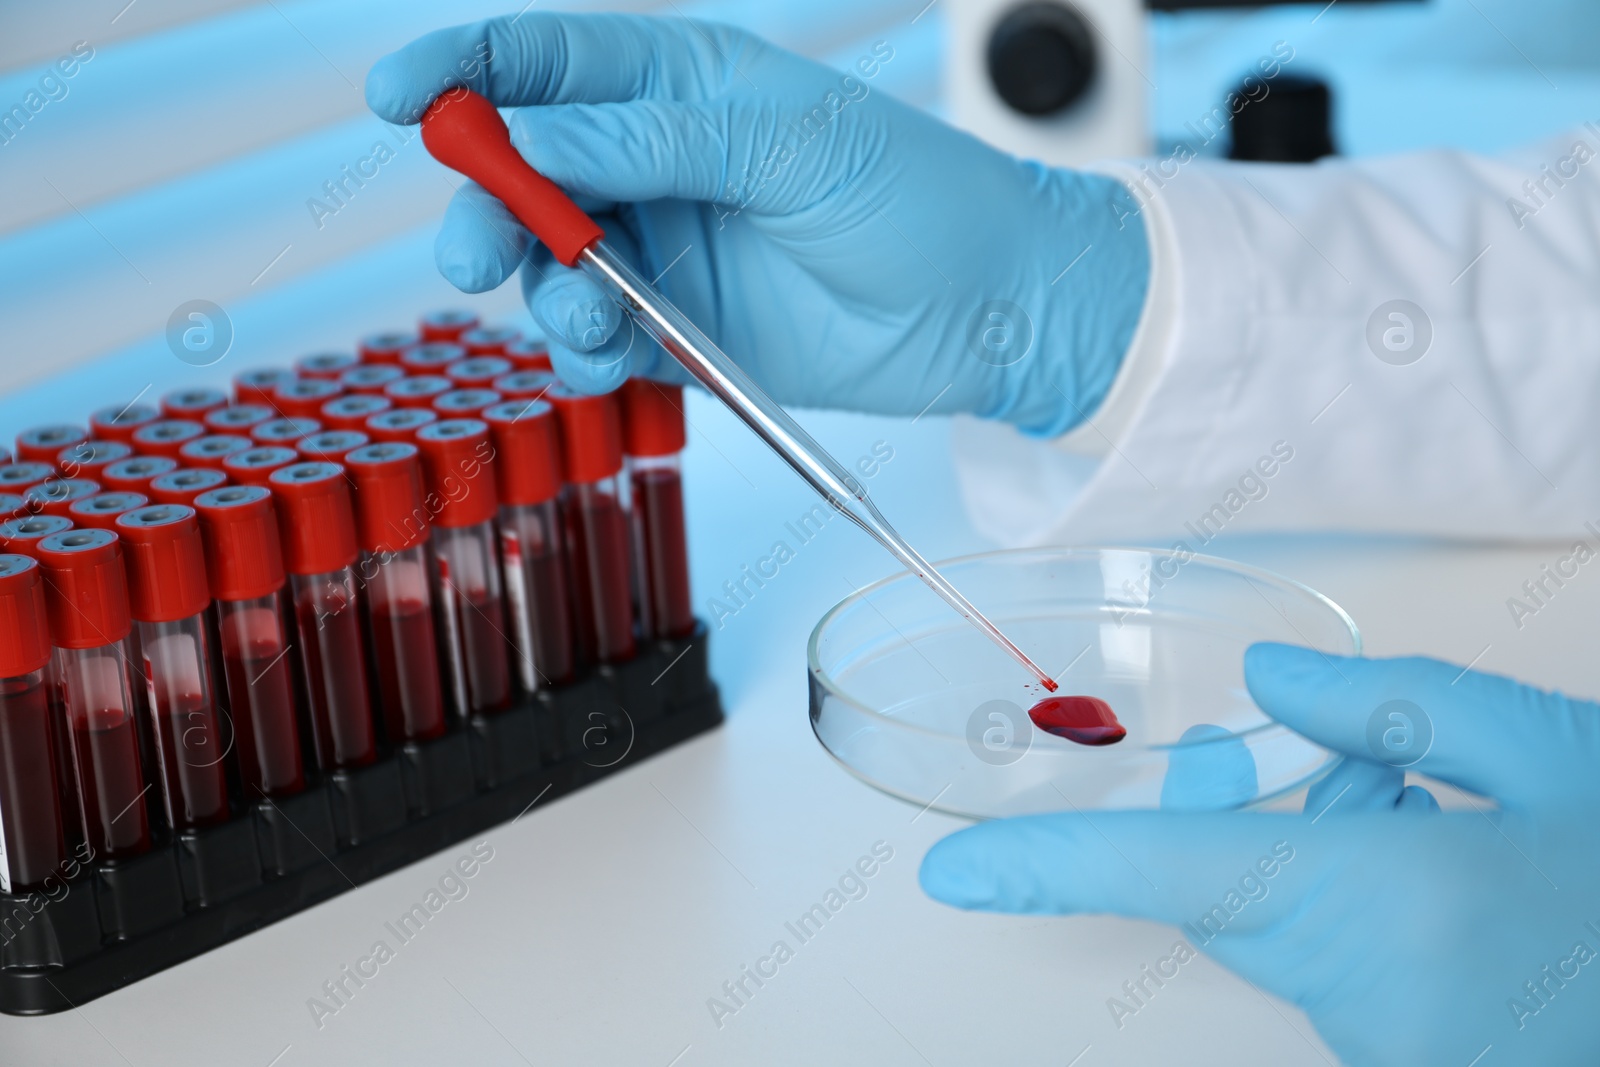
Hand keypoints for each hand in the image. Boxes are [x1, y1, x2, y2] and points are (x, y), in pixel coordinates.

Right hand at [364, 14, 1148, 433]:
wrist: (989, 309)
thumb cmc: (915, 196)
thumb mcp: (786, 146)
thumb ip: (652, 139)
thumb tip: (532, 131)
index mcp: (682, 84)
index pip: (547, 58)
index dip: (464, 69)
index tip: (397, 96)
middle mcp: (657, 164)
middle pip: (523, 172)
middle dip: (485, 207)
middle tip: (476, 250)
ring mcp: (665, 251)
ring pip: (548, 266)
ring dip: (541, 293)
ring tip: (589, 316)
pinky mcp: (681, 333)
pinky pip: (597, 342)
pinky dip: (586, 355)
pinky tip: (613, 357)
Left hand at [920, 644, 1599, 1065]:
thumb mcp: (1556, 758)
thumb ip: (1397, 708)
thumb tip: (1272, 684)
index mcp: (1383, 903)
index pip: (1170, 878)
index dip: (1045, 869)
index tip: (951, 874)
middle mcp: (1360, 995)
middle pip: (1229, 885)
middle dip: (1248, 808)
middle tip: (1340, 754)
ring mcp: (1381, 1046)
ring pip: (1285, 922)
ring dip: (1326, 846)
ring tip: (1439, 806)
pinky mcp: (1405, 1062)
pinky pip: (1336, 967)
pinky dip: (1361, 899)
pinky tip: (1448, 865)